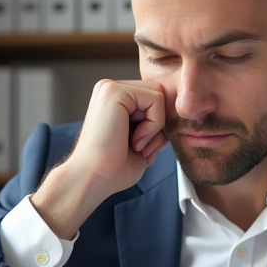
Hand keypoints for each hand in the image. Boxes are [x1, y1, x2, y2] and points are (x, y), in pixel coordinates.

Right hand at [31, 79, 167, 238]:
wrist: (93, 179)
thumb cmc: (114, 169)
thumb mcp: (142, 143)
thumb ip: (155, 125)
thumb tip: (173, 116)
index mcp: (114, 100)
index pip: (154, 100)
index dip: (157, 125)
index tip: (141, 148)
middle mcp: (110, 89)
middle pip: (159, 93)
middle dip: (159, 123)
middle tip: (140, 147)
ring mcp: (110, 87)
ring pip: (159, 95)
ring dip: (156, 125)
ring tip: (136, 145)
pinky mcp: (114, 91)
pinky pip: (156, 99)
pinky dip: (153, 125)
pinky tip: (134, 141)